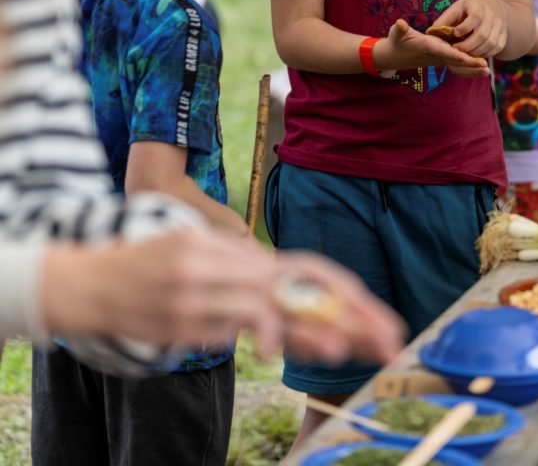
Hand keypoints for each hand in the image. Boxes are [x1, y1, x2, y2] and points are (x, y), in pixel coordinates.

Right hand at [41, 231, 403, 365]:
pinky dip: (255, 331)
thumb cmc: (150, 265)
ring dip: (309, 329)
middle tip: (387, 337)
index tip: (376, 316)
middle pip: (300, 287)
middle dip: (347, 314)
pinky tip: (274, 348)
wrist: (89, 279)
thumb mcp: (202, 251)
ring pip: (268, 303)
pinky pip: (226, 322)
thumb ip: (243, 271)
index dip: (344, 292)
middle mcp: (227, 264)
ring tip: (344, 348)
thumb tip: (287, 297)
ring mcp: (205, 289)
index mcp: (238, 250)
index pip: (305, 268)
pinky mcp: (181, 318)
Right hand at [373, 19, 489, 78]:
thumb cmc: (398, 41)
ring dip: (473, 70)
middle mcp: (437, 55)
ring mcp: (440, 59)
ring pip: (459, 67)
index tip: (470, 58)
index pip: (445, 52)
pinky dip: (469, 70)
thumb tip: (399, 24)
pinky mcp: (443, 59)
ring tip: (488, 71)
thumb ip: (399, 29)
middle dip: (470, 65)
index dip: (458, 56)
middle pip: (456, 61)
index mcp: (429, 47)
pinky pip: (458, 67)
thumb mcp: (397, 33)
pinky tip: (482, 70)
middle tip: (486, 66)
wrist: (397, 55)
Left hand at [431, 0, 508, 58]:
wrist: (493, 6)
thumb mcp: (456, 9)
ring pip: (491, 43)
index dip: (465, 27)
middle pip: (483, 34)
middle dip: (468, 45)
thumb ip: (445, 20)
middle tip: (456, 50)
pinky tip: (475, 55)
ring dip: (476, 52)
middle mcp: (492, 15)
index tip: (455, 34)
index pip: (475, 17)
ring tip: (464, 55)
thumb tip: (430, 32)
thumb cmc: (468, 9)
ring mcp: (500, 26)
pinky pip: (497, 48)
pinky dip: (486, 54)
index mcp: (478, 6)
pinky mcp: (504, 36)